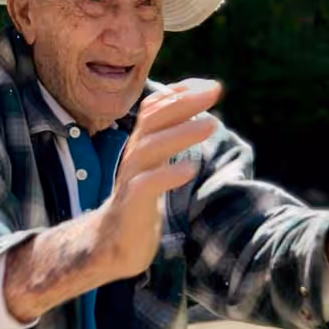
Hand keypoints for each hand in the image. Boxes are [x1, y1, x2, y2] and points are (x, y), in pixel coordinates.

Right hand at [97, 79, 222, 279]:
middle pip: (153, 120)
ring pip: (149, 148)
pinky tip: (190, 169)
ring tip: (211, 124)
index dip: (180, 92)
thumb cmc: (139, 200)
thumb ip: (170, 140)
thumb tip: (199, 115)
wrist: (112, 243)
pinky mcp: (130, 205)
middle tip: (215, 90)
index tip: (210, 85)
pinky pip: (145, 186)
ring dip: (180, 133)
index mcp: (141, 145)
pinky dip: (167, 175)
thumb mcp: (155, 165)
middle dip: (183, 102)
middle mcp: (134, 156)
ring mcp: (130, 179)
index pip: (155, 108)